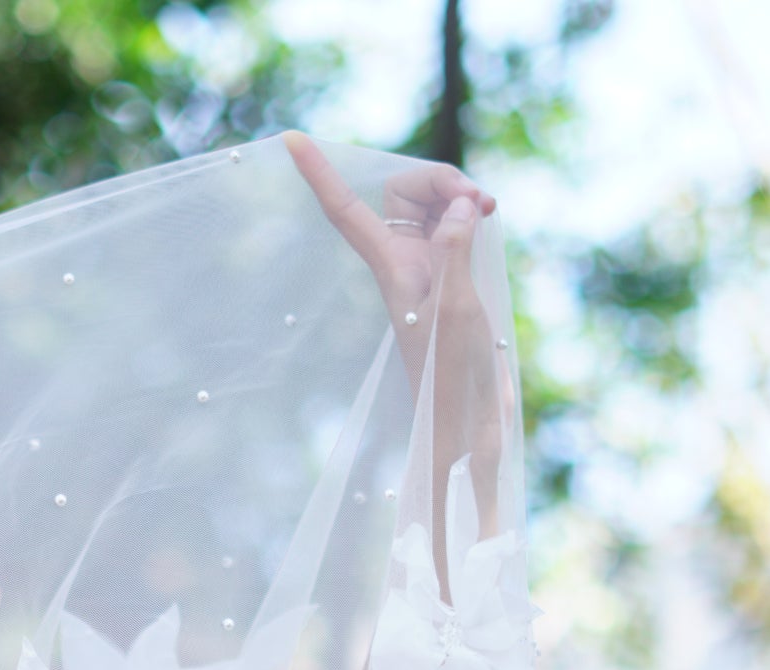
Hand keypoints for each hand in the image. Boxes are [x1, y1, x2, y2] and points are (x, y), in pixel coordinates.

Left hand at [283, 131, 505, 582]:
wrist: (469, 420)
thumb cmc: (454, 377)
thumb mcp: (456, 309)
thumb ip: (456, 250)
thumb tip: (459, 208)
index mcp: (390, 268)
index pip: (345, 211)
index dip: (319, 175)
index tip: (290, 137)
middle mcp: (403, 260)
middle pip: (407, 188)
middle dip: (442, 179)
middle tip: (479, 202)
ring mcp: (429, 264)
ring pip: (436, 199)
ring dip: (462, 194)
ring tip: (489, 214)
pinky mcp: (451, 272)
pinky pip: (456, 220)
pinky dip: (472, 211)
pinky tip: (489, 221)